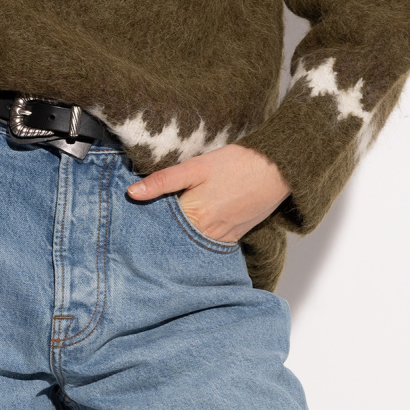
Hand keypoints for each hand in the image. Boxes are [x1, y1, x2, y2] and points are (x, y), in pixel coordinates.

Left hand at [126, 144, 289, 243]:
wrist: (276, 169)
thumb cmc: (236, 164)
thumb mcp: (195, 167)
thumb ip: (163, 181)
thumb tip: (132, 193)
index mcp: (193, 216)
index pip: (160, 228)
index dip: (146, 223)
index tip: (133, 222)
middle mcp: (207, 234)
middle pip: (175, 240)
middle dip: (161, 235)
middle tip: (142, 232)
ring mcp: (222, 239)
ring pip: (191, 245)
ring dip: (179, 240)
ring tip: (166, 232)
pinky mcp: (233, 238)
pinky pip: (209, 246)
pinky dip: (198, 241)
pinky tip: (192, 232)